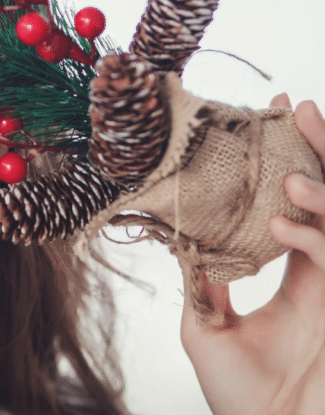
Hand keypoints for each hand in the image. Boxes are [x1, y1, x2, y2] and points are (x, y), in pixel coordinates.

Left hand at [178, 95, 324, 414]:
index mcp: (299, 275)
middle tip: (298, 108)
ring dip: (321, 189)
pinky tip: (282, 226)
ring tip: (287, 171)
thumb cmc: (244, 397)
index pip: (300, 205)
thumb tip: (181, 238)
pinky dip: (314, 238)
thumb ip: (203, 281)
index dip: (293, 161)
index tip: (273, 117)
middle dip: (320, 151)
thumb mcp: (208, 327)